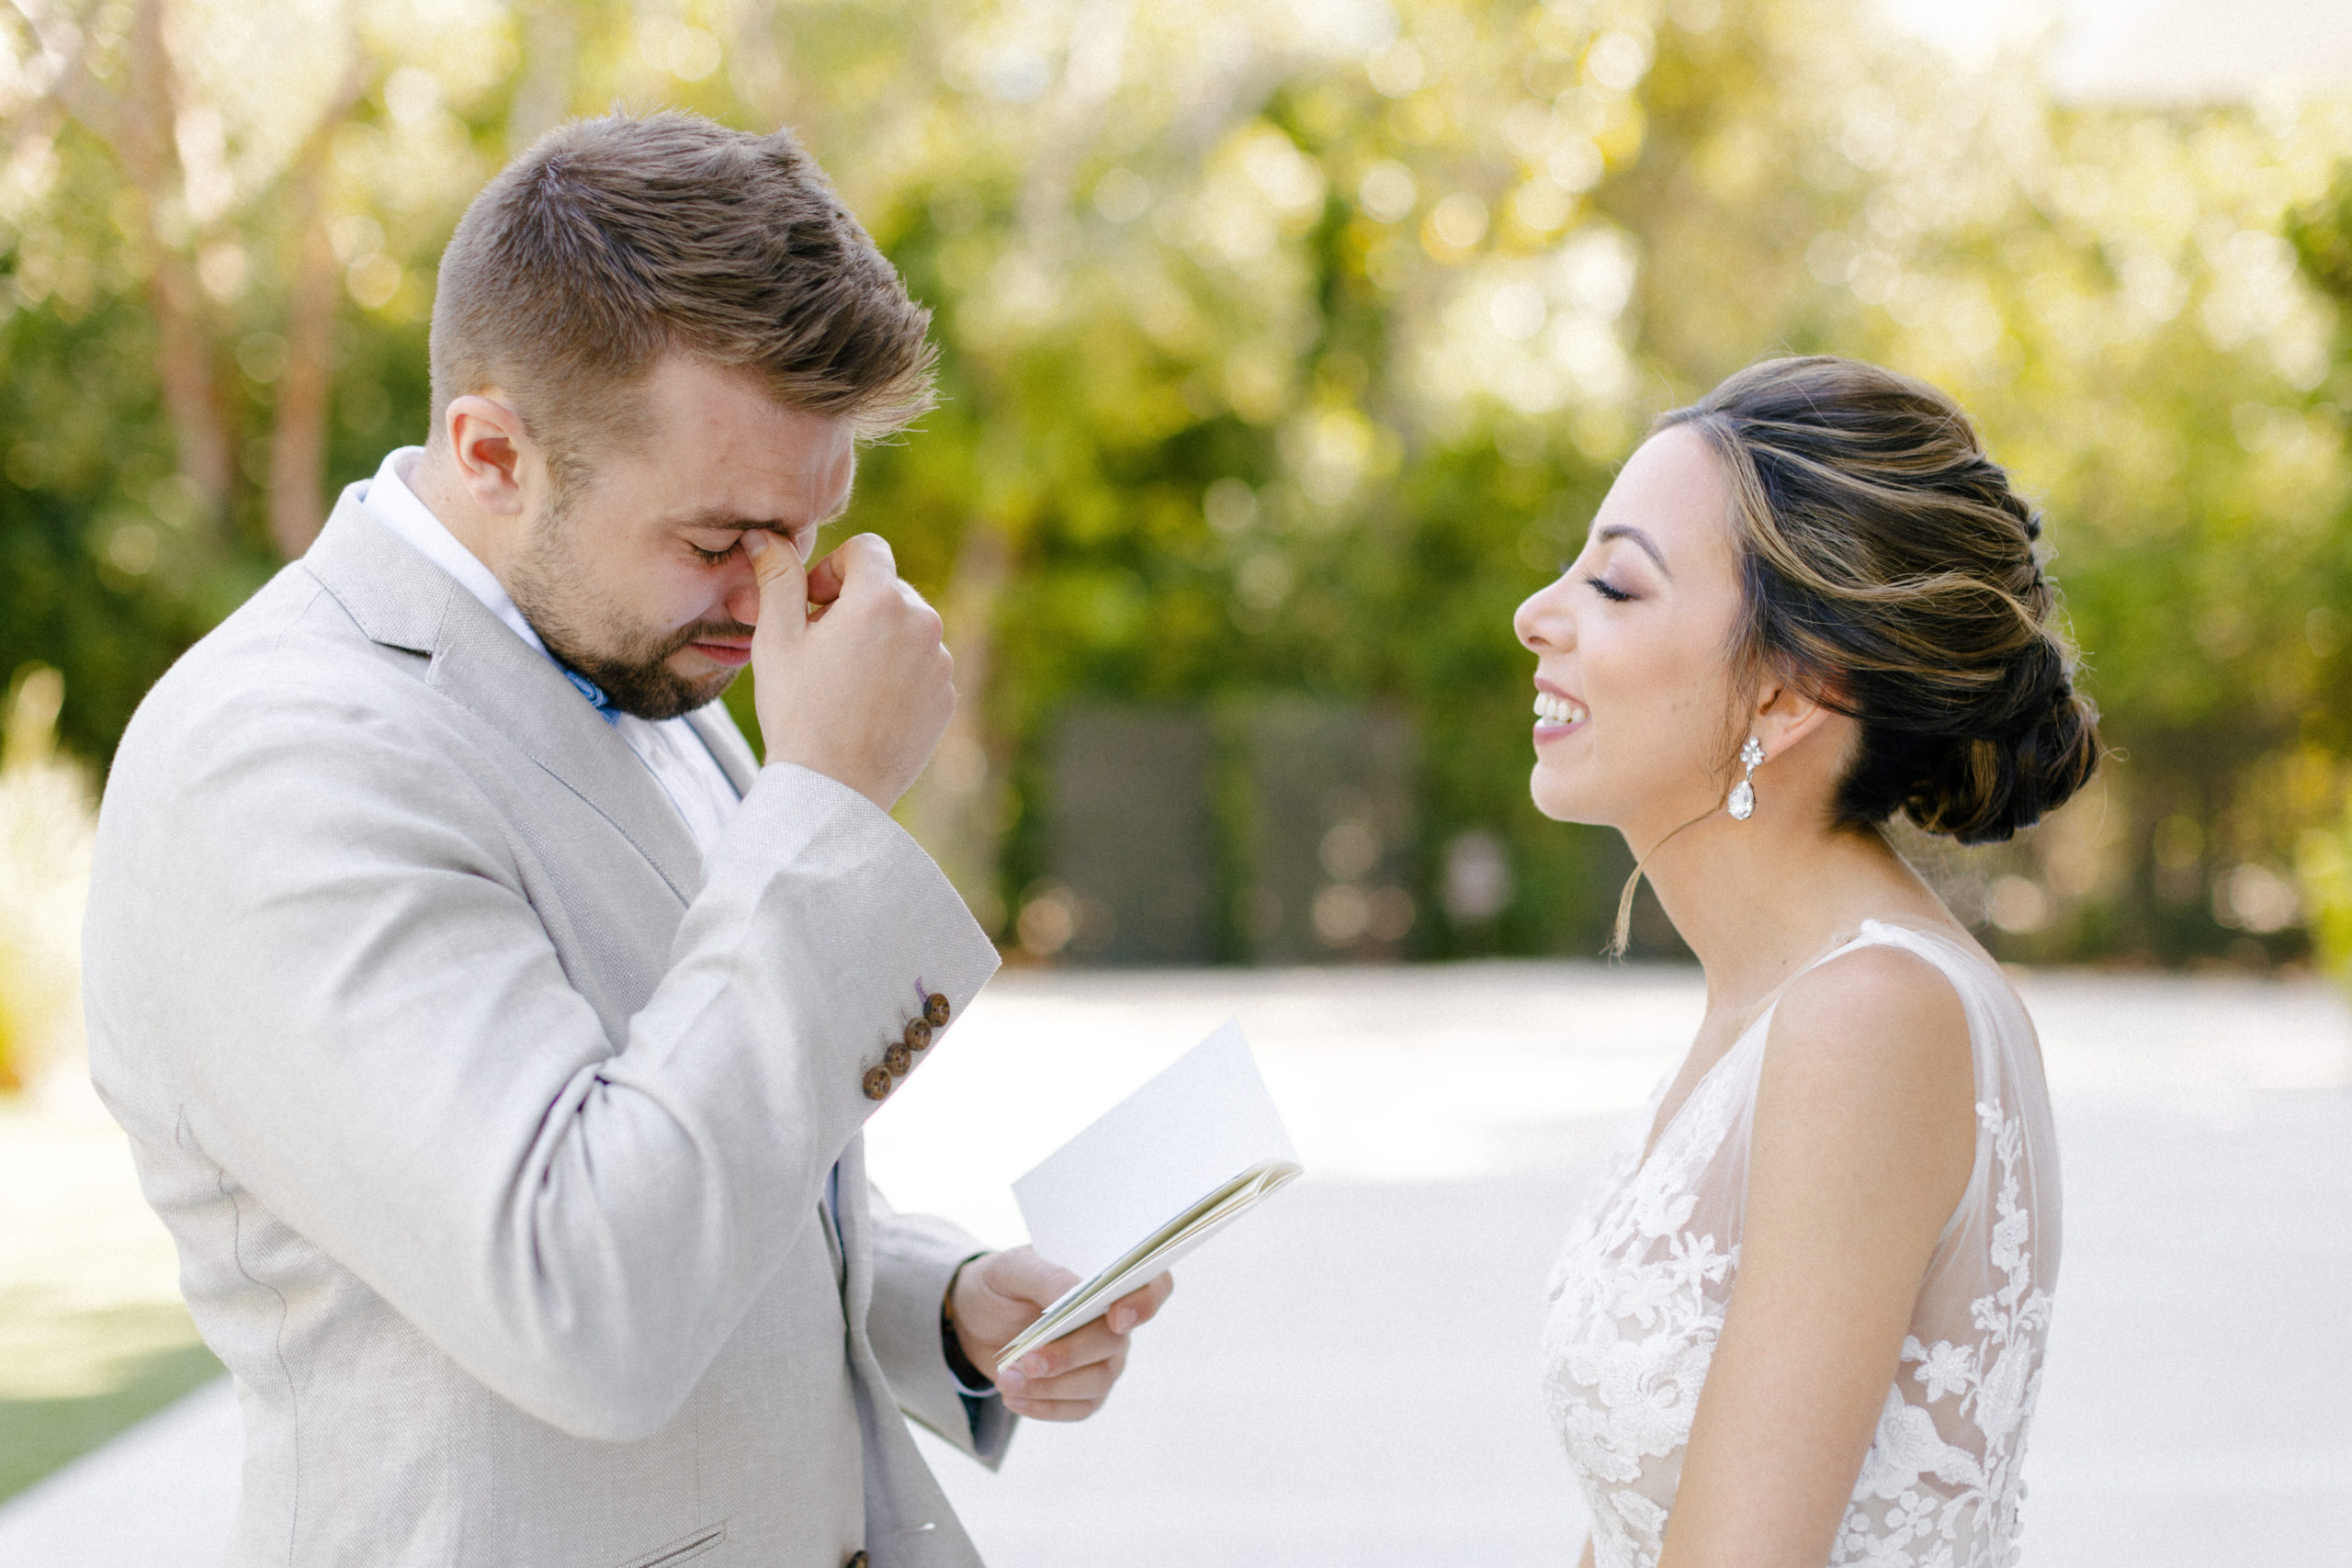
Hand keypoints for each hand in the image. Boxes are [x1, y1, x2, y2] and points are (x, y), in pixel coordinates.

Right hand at [740, 530, 952, 810]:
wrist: (834, 788)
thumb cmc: (797, 711)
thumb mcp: (776, 639)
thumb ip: (777, 577)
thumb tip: (764, 533)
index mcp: (881, 600)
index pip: (867, 549)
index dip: (833, 569)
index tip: (812, 605)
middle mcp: (923, 623)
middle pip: (888, 589)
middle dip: (854, 606)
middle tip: (819, 647)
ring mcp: (941, 663)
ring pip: (906, 629)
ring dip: (877, 640)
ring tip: (841, 681)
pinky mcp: (947, 696)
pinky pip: (921, 666)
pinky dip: (897, 674)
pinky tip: (864, 706)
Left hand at [948, 1247, 1173, 1420]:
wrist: (975, 1320)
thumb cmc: (1002, 1285)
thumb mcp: (1012, 1269)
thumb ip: (1047, 1277)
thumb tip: (1075, 1292)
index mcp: (1107, 1279)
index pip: (1153, 1286)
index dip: (1145, 1302)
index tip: (1117, 1318)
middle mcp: (1114, 1322)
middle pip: (1115, 1342)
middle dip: (1070, 1355)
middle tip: (1028, 1359)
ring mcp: (1103, 1360)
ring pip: (1098, 1381)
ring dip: (1051, 1386)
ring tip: (1007, 1378)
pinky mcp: (1084, 1392)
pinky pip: (1078, 1408)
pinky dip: (1044, 1406)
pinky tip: (1012, 1396)